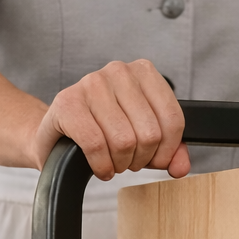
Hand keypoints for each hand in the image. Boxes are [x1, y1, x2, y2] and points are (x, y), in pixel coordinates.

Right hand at [29, 59, 190, 179]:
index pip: (173, 120)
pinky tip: (100, 166)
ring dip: (120, 164)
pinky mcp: (67, 102)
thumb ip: (169, 151)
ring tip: (113, 163)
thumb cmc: (104, 132)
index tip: (154, 160)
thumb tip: (181, 167)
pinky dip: (101, 165)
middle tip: (128, 162)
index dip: (166, 151)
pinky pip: (96, 145)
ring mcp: (91, 83)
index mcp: (143, 72)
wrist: (58, 134)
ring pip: (124, 141)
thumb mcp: (142, 138)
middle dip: (141, 159)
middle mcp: (118, 71)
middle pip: (149, 133)